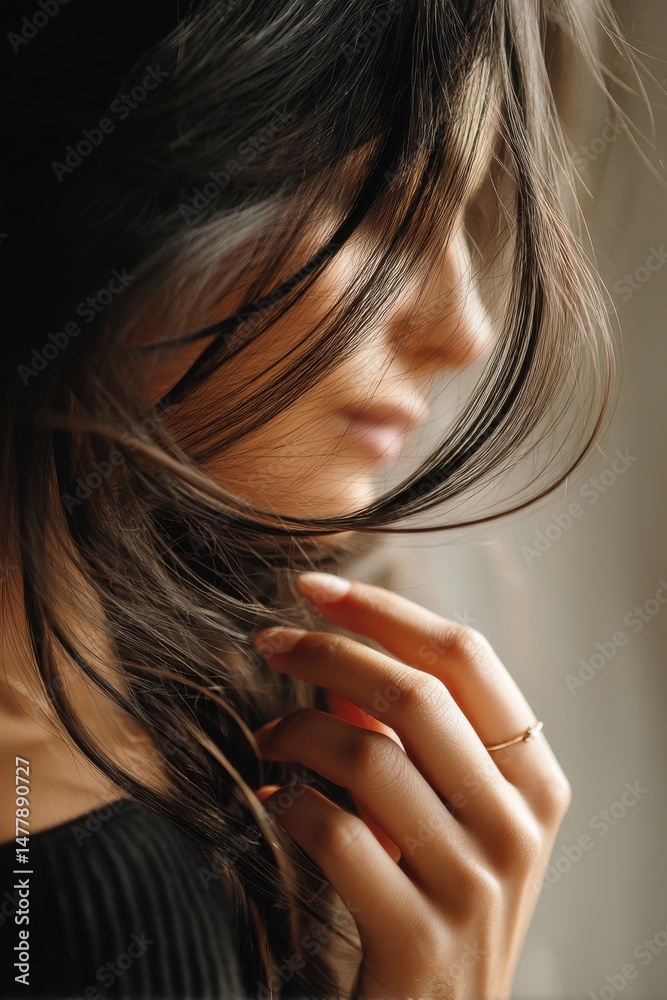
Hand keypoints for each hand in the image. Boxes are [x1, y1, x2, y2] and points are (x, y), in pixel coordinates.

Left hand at [251, 573, 571, 999]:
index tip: (314, 587)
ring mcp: (476, 883)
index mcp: (535, 778)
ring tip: (267, 736)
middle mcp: (518, 823)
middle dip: (327, 652)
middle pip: (414, 695)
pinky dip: (288, 805)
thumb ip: (407, 734)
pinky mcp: (419, 936)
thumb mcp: (446, 811)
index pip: (466, 656)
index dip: (384, 610)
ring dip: (297, 731)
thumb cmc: (441, 899)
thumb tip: (335, 655)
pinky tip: (271, 802)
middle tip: (269, 640)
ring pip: (369, 757)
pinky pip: (334, 835)